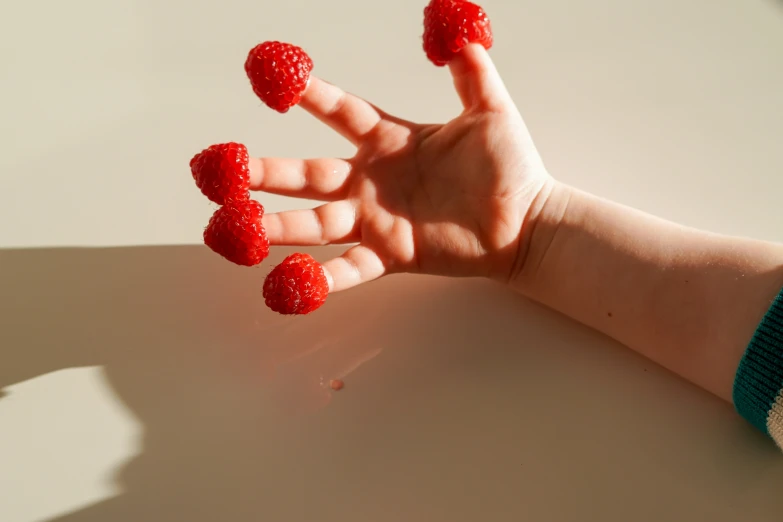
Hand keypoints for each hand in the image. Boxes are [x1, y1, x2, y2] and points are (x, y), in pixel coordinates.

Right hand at [250, 44, 551, 291]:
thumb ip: (470, 70)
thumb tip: (458, 27)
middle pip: (308, 174)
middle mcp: (373, 181)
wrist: (527, 221)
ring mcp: (378, 220)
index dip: (307, 94)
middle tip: (223, 166)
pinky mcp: (393, 255)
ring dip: (276, 227)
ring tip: (233, 228)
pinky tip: (289, 284)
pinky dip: (323, 279)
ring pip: (316, 224)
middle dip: (265, 172)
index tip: (270, 74)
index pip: (339, 111)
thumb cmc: (510, 168)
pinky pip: (351, 268)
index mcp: (390, 140)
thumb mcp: (490, 110)